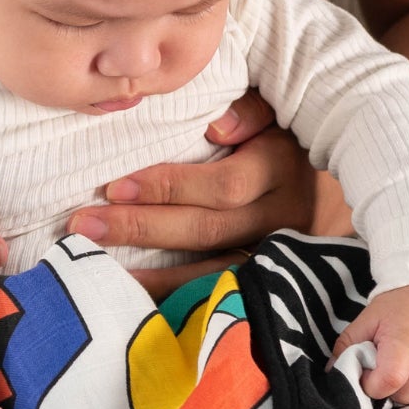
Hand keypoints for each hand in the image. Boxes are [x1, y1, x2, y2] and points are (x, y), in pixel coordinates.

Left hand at [64, 92, 355, 300]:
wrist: (324, 186)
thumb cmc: (278, 136)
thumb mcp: (271, 113)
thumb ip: (249, 111)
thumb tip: (218, 127)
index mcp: (279, 167)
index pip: (224, 186)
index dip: (169, 187)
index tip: (114, 187)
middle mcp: (280, 216)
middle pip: (207, 229)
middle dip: (141, 227)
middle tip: (84, 224)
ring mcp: (275, 255)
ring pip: (211, 272)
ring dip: (150, 272)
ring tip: (95, 264)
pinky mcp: (266, 282)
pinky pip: (216, 295)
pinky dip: (174, 297)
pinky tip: (132, 293)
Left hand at [326, 272, 408, 405]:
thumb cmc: (402, 301)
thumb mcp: (369, 317)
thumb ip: (348, 345)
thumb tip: (332, 371)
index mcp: (406, 341)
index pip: (387, 382)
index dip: (371, 384)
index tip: (367, 371)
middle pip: (403, 396)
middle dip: (387, 388)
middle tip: (383, 365)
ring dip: (406, 389)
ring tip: (402, 364)